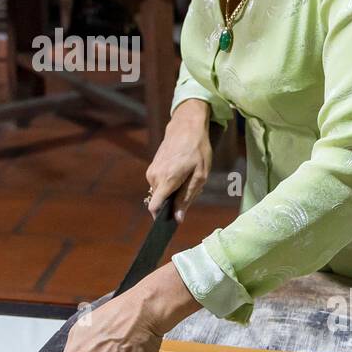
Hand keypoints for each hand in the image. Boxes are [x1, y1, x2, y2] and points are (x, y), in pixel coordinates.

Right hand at [145, 99, 212, 222]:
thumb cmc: (197, 150)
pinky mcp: (152, 167)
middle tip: (191, 188)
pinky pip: (160, 183)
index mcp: (166, 180)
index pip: (154, 207)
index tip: (168, 224)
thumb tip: (178, 218)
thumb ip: (187, 198)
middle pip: (161, 201)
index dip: (160, 218)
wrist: (186, 126)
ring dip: (173, 191)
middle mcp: (154, 177)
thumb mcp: (200, 175)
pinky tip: (181, 171)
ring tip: (187, 177)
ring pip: (161, 192)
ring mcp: (151, 171)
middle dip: (174, 201)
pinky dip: (170, 183)